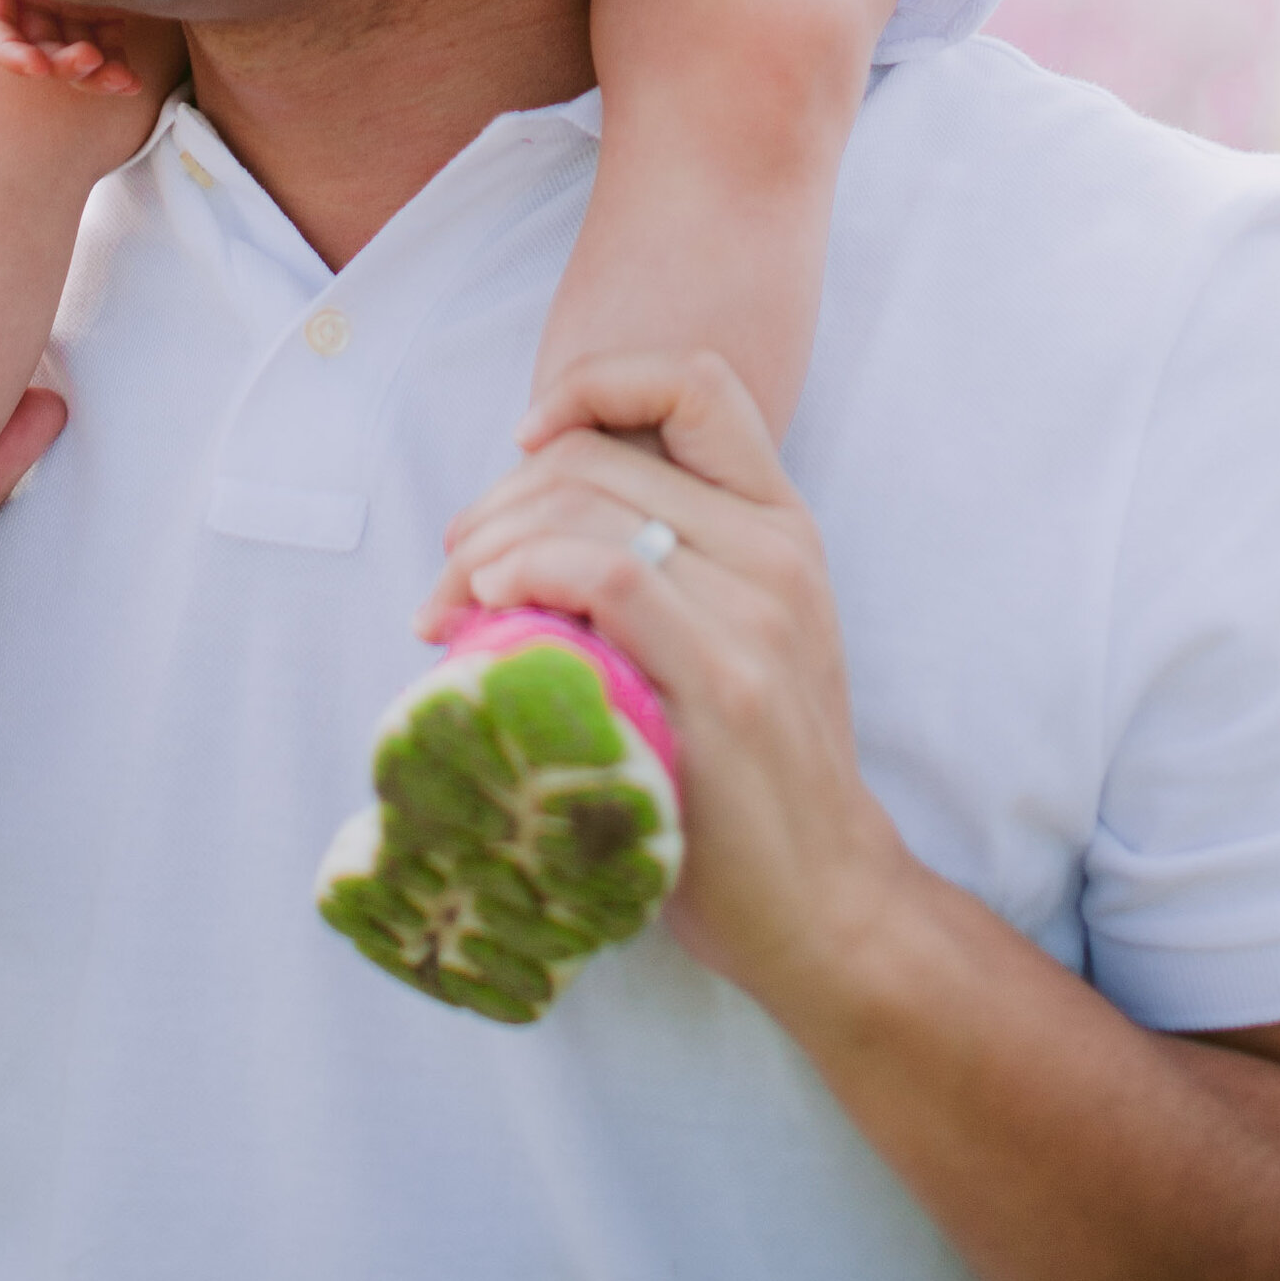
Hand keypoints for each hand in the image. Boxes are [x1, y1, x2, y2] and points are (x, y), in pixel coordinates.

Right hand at [0, 0, 182, 97]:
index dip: (10, 51)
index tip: (36, 69)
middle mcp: (30, 1)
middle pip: (37, 47)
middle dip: (60, 64)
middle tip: (90, 61)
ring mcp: (66, 8)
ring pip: (72, 54)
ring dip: (93, 74)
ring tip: (123, 82)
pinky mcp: (101, 9)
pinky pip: (105, 47)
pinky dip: (116, 65)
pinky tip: (133, 81)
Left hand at [419, 351, 913, 1023]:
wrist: (825, 900)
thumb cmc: (745, 773)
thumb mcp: (735, 632)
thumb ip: (665, 559)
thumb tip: (520, 517)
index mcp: (780, 521)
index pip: (696, 380)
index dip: (595, 383)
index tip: (530, 439)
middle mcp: (776, 549)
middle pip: (598, 456)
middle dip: (498, 498)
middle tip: (455, 567)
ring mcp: (757, 612)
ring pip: (588, 509)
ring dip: (490, 544)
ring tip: (454, 603)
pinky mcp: (725, 682)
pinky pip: (606, 576)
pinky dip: (527, 572)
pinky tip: (491, 608)